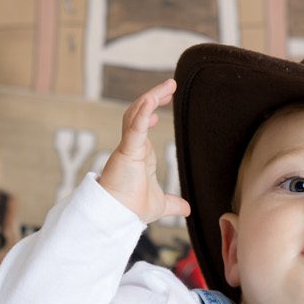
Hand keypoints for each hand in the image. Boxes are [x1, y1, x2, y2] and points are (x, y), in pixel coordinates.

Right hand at [96, 79, 189, 224]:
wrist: (117, 217)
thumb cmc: (131, 210)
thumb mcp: (160, 205)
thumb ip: (173, 203)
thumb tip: (186, 208)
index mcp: (139, 154)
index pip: (142, 124)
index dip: (151, 111)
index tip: (164, 101)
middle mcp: (132, 147)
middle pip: (139, 112)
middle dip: (154, 97)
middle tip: (170, 85)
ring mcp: (128, 147)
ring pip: (136, 113)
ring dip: (151, 97)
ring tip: (168, 86)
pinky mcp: (126, 152)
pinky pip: (134, 128)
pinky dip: (142, 113)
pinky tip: (151, 100)